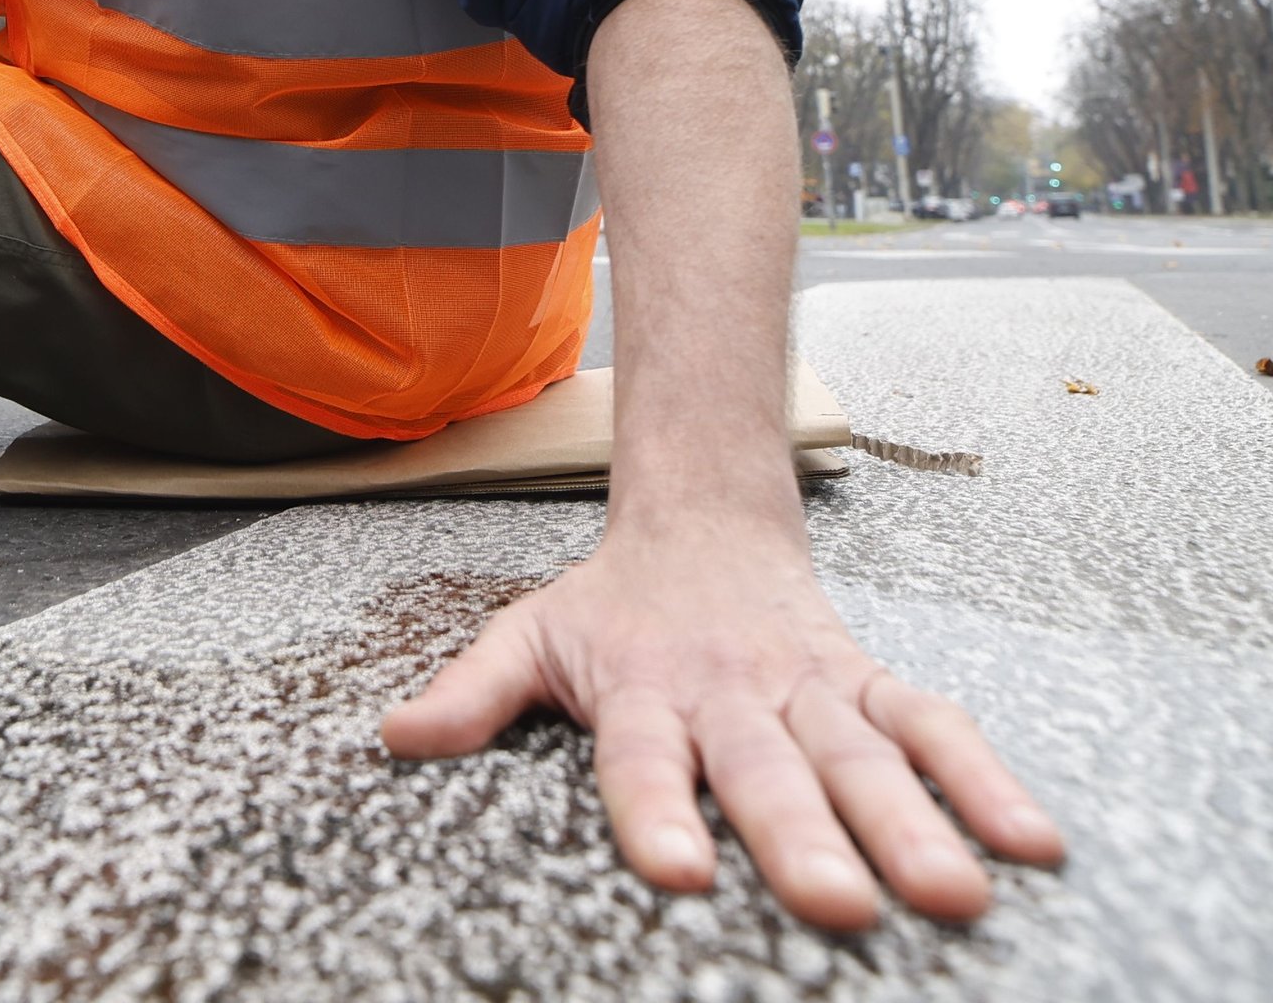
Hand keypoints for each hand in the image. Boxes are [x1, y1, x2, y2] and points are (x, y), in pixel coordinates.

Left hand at [380, 518, 1065, 931]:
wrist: (703, 522)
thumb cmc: (609, 605)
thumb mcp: (527, 635)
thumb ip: (471, 694)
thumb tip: (394, 739)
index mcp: (642, 689)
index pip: (644, 759)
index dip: (658, 811)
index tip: (676, 870)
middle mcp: (730, 693)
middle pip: (767, 770)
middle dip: (803, 838)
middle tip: (839, 905)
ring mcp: (806, 688)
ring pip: (861, 753)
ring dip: (912, 821)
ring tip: (957, 892)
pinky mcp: (864, 682)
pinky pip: (928, 724)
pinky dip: (981, 775)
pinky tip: (1033, 839)